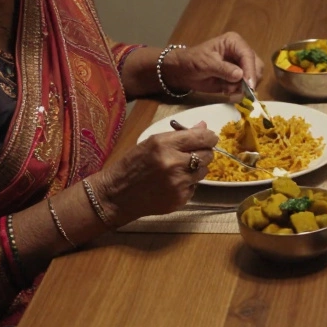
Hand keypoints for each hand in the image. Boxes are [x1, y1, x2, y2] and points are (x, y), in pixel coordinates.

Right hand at [93, 121, 217, 222]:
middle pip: (207, 155)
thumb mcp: (151, 142)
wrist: (116, 195)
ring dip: (196, 168)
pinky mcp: (180, 199)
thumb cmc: (131, 165)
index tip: (209, 138)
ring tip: (179, 169)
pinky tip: (172, 183)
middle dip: (204, 152)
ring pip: (203, 171)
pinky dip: (188, 184)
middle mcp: (174, 163)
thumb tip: (203, 126)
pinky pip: (194, 187)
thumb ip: (179, 135)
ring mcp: (178, 183)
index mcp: (165, 144)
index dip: (209, 137)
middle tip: (193, 153)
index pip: (202, 137)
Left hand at [164, 32, 264, 94]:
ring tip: (227, 90)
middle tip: (240, 90)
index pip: (248, 55)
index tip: (249, 85)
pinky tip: (226, 91)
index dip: (250, 70)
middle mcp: (240, 52)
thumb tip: (240, 75)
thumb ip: (224, 69)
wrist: (182, 72)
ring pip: (253, 78)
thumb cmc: (192, 61)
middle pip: (256, 66)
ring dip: (242, 87)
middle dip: (249, 80)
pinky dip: (238, 91)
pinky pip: (245, 87)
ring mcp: (240, 65)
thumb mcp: (206, 63)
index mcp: (234, 42)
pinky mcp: (237, 77)